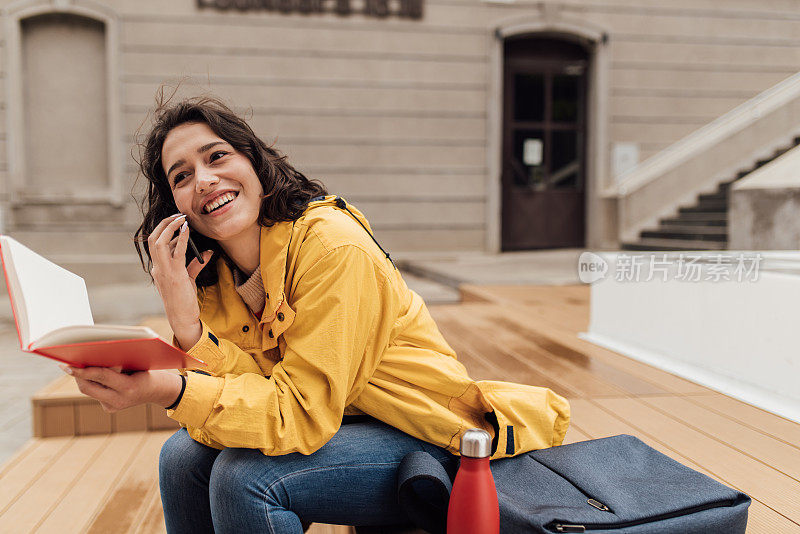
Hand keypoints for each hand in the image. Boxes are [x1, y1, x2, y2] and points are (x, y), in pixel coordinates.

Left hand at [62, 366, 183, 411]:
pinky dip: (94, 384)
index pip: (101, 376)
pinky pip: (95, 394)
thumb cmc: (147, 372)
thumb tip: (90, 359)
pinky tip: (95, 377)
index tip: (66, 365)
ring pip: (89, 391)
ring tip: (80, 367)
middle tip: (67, 365)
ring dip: (84, 379)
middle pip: (88, 388)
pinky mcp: (109, 409)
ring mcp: (113, 407)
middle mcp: (119, 401)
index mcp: (129, 388)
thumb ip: (114, 364)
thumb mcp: (135, 364)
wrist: (158, 391)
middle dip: (77, 376)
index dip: (82, 370)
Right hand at [148, 214, 213, 348]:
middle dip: (164, 224)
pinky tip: (187, 229)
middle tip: (177, 215)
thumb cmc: (184, 299)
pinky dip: (181, 238)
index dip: (165, 231)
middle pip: (153, 239)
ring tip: (181, 218)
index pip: (156, 244)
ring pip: (159, 242)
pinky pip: (176, 252)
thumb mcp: (189, 279)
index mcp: (158, 268)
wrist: (182, 317)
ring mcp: (164, 271)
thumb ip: (196, 264)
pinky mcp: (175, 275)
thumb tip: (207, 252)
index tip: (177, 223)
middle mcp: (158, 268)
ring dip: (170, 227)